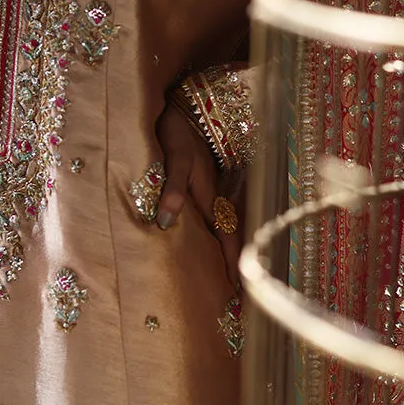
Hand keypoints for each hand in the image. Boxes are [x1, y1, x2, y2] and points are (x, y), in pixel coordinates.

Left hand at [156, 103, 241, 286]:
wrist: (186, 106)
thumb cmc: (176, 132)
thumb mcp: (174, 159)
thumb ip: (172, 190)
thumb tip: (164, 224)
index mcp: (210, 197)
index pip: (226, 239)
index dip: (232, 266)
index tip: (239, 294)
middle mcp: (216, 198)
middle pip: (229, 240)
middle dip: (235, 268)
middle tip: (240, 299)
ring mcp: (213, 192)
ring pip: (225, 230)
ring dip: (229, 254)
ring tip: (232, 282)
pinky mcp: (206, 186)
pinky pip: (216, 218)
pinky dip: (219, 237)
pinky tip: (215, 247)